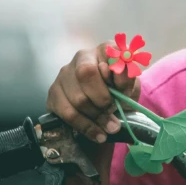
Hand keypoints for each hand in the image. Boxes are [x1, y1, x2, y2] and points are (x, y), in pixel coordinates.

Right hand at [46, 41, 140, 170]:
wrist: (109, 107)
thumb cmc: (121, 91)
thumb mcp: (131, 85)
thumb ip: (128, 81)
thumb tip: (120, 86)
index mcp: (104, 50)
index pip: (108, 54)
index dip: (117, 75)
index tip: (126, 92)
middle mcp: (81, 57)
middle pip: (85, 74)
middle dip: (103, 99)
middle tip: (115, 112)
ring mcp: (64, 74)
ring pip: (77, 97)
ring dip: (96, 117)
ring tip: (110, 128)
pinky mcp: (53, 93)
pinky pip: (66, 113)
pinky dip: (85, 127)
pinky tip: (98, 134)